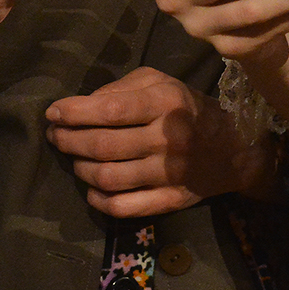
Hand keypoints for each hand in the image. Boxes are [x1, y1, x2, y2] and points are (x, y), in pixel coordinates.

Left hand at [46, 67, 274, 216]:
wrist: (235, 149)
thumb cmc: (190, 109)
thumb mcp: (163, 83)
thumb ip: (123, 87)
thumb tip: (84, 104)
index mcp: (166, 102)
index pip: (111, 109)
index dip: (74, 112)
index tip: (53, 113)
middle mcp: (168, 138)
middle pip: (103, 145)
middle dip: (68, 140)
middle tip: (55, 136)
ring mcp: (169, 173)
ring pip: (107, 177)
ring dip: (79, 168)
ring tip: (73, 159)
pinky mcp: (170, 200)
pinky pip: (123, 206)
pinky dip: (98, 199)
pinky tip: (91, 188)